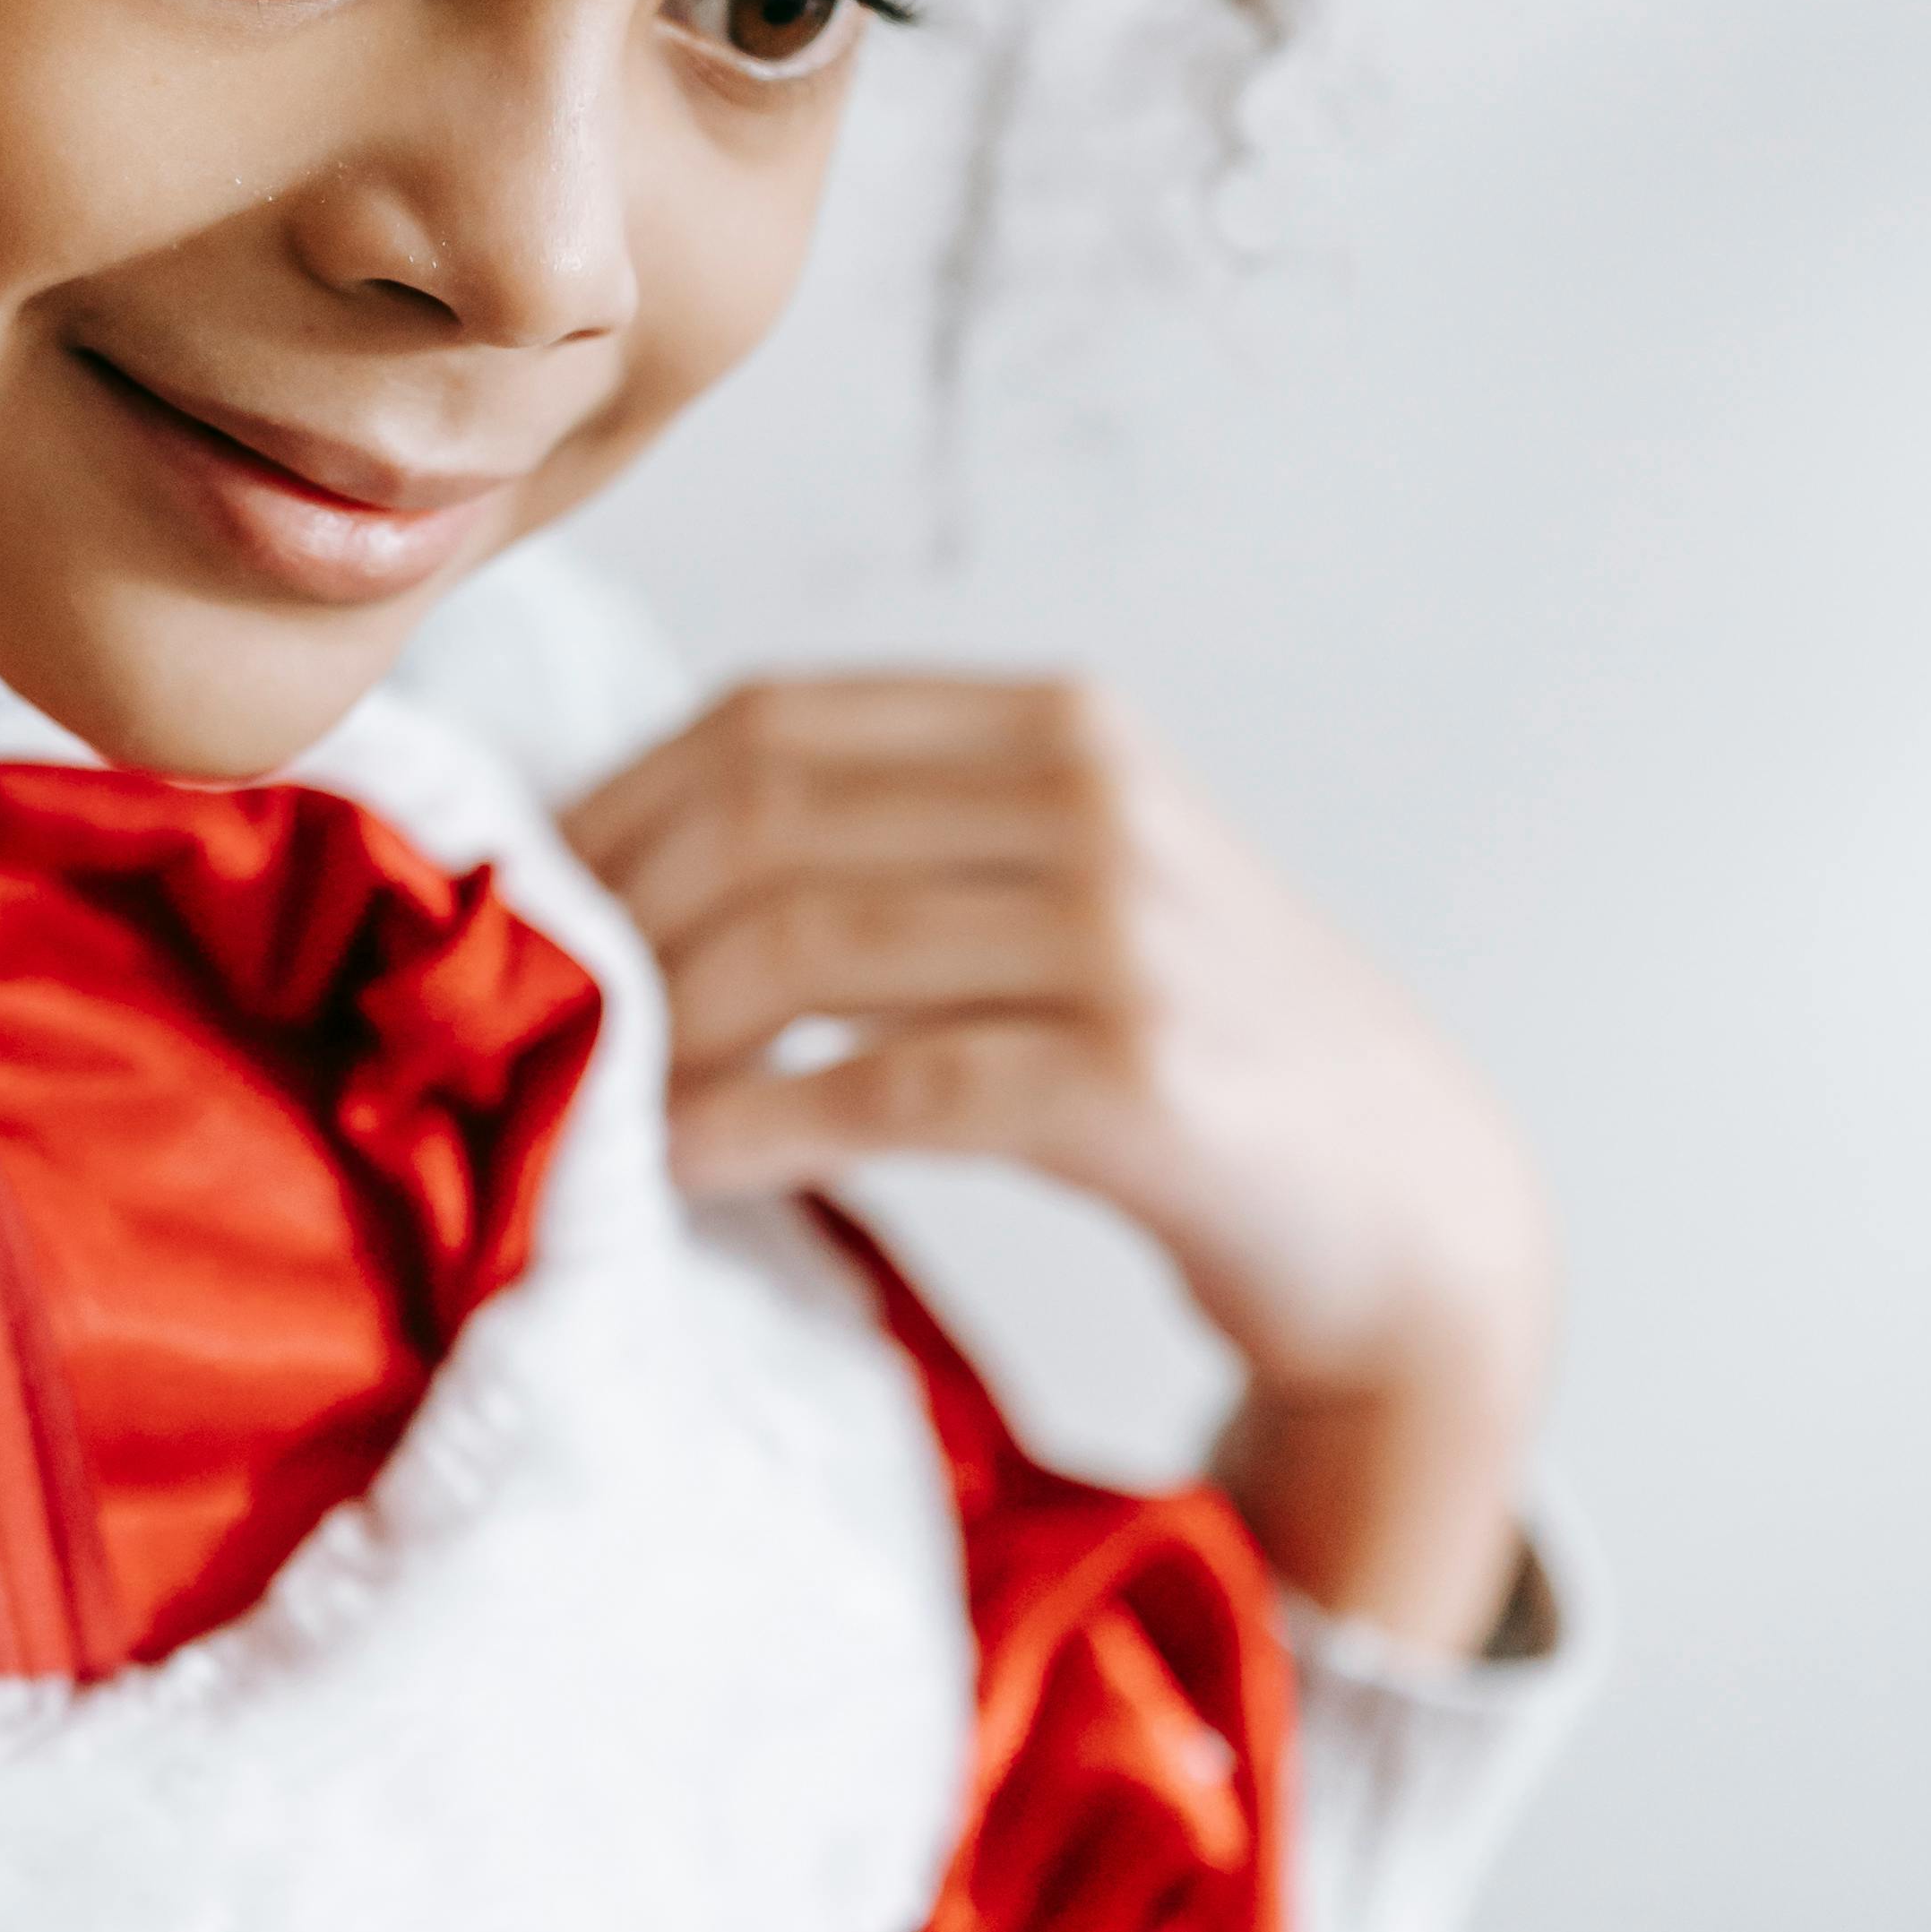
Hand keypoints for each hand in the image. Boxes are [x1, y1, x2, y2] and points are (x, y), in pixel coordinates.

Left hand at [566, 677, 1554, 1654]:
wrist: (1410, 1210)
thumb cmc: (1196, 1051)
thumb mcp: (1059, 889)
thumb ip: (896, 847)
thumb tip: (628, 863)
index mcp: (1056, 724)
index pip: (767, 721)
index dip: (616, 804)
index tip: (520, 896)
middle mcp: (1092, 798)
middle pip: (764, 817)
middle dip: (618, 913)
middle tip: (527, 1008)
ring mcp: (1125, 935)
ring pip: (807, 941)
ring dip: (664, 1023)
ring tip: (583, 1089)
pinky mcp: (1135, 1082)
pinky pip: (885, 1086)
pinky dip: (755, 1122)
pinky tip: (681, 1163)